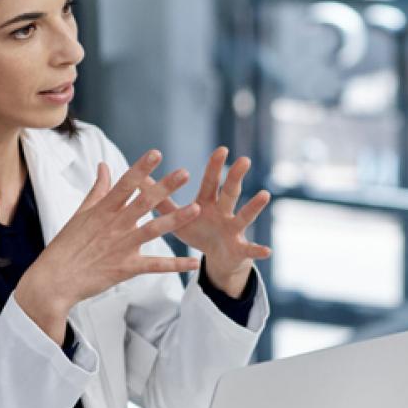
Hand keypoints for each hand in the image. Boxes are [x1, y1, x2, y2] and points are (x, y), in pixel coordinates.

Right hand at [14, 150, 203, 341]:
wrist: (54, 280)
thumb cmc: (66, 246)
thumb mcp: (80, 214)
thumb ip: (98, 190)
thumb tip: (104, 165)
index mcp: (103, 211)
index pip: (125, 184)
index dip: (141, 168)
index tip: (156, 153)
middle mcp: (115, 226)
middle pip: (143, 202)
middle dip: (165, 187)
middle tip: (185, 173)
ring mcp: (122, 247)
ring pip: (153, 230)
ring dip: (176, 219)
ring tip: (197, 208)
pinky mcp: (126, 268)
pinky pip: (155, 266)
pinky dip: (176, 265)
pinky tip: (195, 262)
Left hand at [154, 146, 270, 297]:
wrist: (219, 258)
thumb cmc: (198, 232)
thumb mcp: (177, 218)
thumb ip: (160, 201)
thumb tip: (138, 180)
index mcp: (207, 203)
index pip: (212, 182)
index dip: (215, 167)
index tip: (222, 149)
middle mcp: (224, 212)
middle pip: (230, 192)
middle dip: (235, 177)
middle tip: (243, 160)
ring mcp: (234, 230)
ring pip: (245, 216)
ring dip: (254, 206)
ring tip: (264, 194)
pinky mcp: (239, 249)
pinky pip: (250, 250)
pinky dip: (258, 250)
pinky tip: (268, 251)